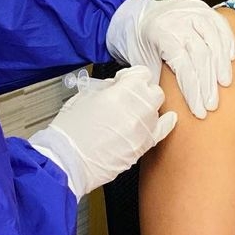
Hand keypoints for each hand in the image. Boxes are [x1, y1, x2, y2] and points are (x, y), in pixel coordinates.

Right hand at [29, 66, 177, 197]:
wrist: (67, 160)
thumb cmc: (70, 131)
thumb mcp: (85, 96)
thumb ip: (107, 87)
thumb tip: (118, 86)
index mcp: (122, 92)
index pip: (142, 74)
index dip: (131, 76)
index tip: (124, 80)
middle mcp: (137, 109)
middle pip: (154, 91)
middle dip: (142, 91)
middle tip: (129, 96)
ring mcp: (143, 129)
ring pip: (157, 109)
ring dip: (146, 108)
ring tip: (130, 113)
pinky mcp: (143, 146)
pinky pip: (164, 130)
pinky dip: (166, 122)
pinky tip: (167, 118)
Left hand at [105, 0, 234, 118]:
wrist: (139, 18)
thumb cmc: (141, 42)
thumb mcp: (142, 62)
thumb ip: (157, 82)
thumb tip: (170, 108)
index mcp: (160, 32)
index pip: (183, 64)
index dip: (193, 89)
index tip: (199, 109)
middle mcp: (178, 19)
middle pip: (201, 54)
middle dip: (208, 83)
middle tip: (212, 104)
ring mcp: (192, 11)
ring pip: (214, 39)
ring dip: (222, 65)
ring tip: (224, 84)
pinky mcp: (203, 8)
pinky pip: (221, 24)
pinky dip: (228, 42)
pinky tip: (231, 58)